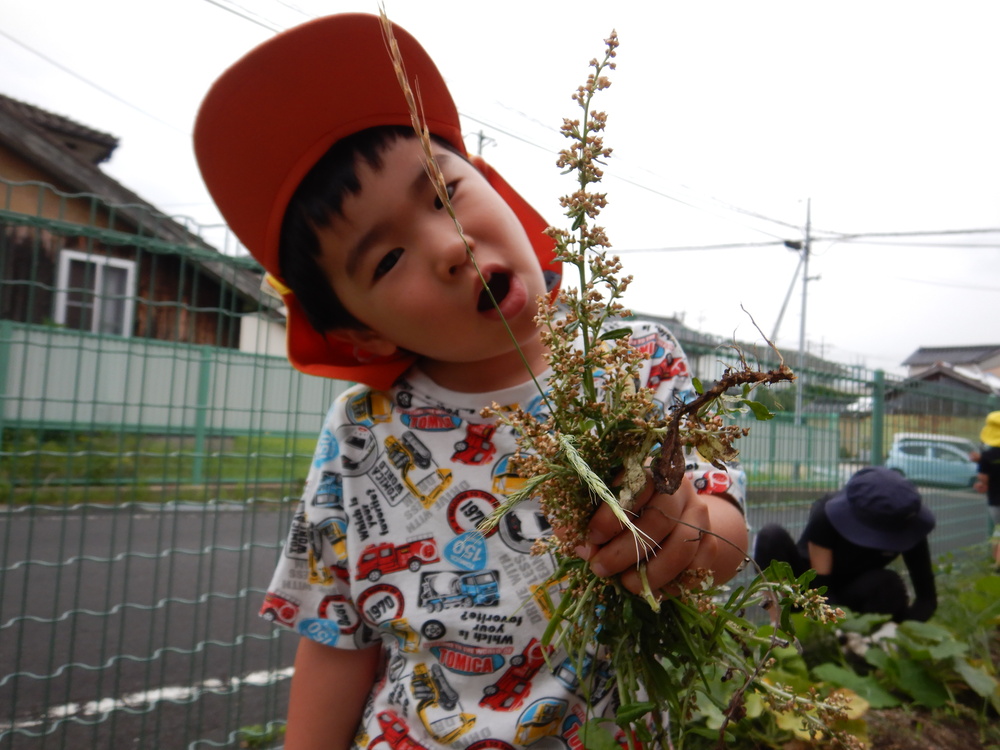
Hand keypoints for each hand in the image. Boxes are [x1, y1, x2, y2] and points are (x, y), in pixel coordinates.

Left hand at [574, 473, 744, 595]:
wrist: (669, 519)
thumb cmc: (620, 511)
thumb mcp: (593, 507)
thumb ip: (580, 520)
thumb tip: (577, 545)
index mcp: (645, 471)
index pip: (635, 486)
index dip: (612, 515)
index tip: (592, 538)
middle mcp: (676, 488)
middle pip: (659, 519)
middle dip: (625, 550)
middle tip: (600, 568)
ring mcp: (698, 513)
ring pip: (682, 545)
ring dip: (652, 572)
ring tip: (626, 584)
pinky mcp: (710, 540)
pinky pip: (699, 566)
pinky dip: (674, 583)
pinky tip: (652, 589)